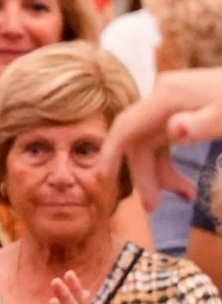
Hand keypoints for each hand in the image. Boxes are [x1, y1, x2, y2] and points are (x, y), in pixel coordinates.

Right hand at [98, 68, 221, 209]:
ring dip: (161, 170)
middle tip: (154, 208)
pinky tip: (186, 182)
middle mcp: (162, 95)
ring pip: (151, 140)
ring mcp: (171, 100)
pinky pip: (164, 137)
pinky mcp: (182, 107)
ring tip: (185, 196)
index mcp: (166, 96)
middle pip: (138, 138)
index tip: (102, 182)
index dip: (110, 155)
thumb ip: (201, 125)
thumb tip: (173, 132)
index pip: (125, 128)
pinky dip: (171, 160)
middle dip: (145, 173)